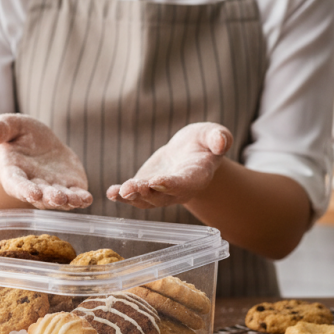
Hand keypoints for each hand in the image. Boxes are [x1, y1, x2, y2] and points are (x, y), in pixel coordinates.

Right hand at [0, 114, 92, 209]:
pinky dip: (80, 199)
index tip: (32, 194)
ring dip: (67, 201)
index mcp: (13, 173)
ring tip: (76, 199)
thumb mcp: (11, 126)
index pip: (17, 184)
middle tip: (57, 198)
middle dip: (49, 198)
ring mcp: (52, 189)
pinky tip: (87, 198)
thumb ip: (0, 128)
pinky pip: (75, 196)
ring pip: (59, 199)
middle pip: (40, 196)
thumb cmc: (20, 135)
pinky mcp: (69, 187)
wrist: (38, 145)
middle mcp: (32, 186)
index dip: (24, 190)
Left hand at [106, 122, 231, 208]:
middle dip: (146, 193)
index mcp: (197, 176)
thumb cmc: (205, 142)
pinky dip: (121, 195)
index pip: (185, 183)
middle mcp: (179, 190)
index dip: (171, 184)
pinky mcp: (146, 187)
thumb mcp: (214, 134)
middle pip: (162, 196)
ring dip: (133, 197)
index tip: (157, 181)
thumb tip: (222, 142)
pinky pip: (134, 195)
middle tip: (131, 188)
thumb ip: (219, 138)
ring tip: (120, 191)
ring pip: (147, 199)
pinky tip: (111, 193)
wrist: (192, 151)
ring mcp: (161, 192)